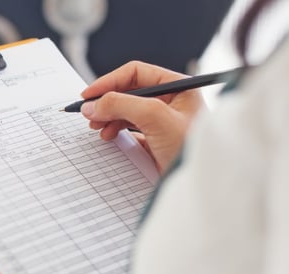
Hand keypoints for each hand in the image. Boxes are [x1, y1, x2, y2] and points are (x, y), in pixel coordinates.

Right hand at [80, 61, 204, 171]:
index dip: (109, 81)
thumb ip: (122, 104)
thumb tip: (93, 104)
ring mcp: (164, 121)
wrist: (199, 185)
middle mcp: (171, 101)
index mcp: (177, 87)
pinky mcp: (157, 140)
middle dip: (107, 101)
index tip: (89, 94)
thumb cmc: (190, 149)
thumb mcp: (155, 117)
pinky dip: (115, 131)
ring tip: (97, 127)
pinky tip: (109, 137)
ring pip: (127, 110)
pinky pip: (130, 129)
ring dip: (108, 116)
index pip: (136, 73)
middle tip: (90, 113)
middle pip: (128, 92)